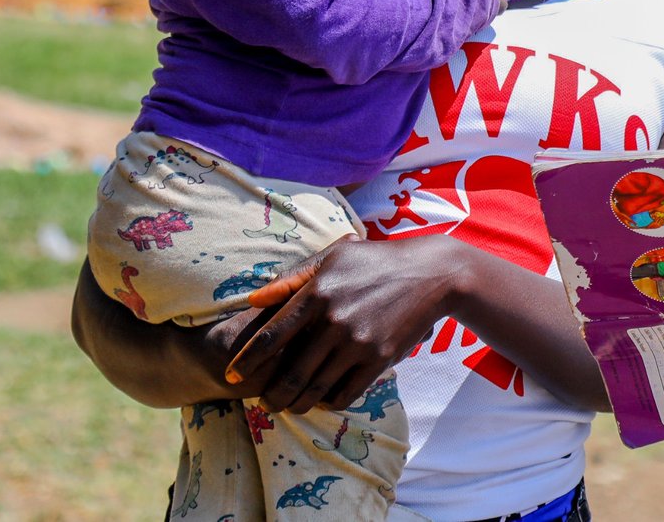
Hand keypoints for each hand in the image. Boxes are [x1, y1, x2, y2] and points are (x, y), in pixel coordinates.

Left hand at [225, 235, 455, 413]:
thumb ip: (292, 278)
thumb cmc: (377, 260)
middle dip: (270, 395)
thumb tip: (254, 300)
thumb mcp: (334, 257)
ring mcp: (358, 341)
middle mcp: (333, 320)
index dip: (246, 361)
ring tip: (288, 406)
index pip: (270, 336)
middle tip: (263, 403)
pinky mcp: (380, 358)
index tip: (232, 376)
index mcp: (316, 292)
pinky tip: (322, 400)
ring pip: (315, 387)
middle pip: (289, 372)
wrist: (431, 274)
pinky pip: (345, 392)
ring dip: (296, 404)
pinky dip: (328, 402)